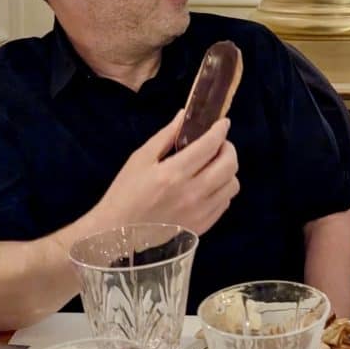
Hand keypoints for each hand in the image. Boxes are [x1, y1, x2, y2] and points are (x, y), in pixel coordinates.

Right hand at [92, 110, 239, 233]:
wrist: (117, 234)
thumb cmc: (125, 193)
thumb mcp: (140, 159)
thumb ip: (166, 136)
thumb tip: (184, 115)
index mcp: (173, 173)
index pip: (209, 146)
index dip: (220, 130)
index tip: (223, 123)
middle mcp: (192, 193)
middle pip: (229, 165)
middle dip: (228, 149)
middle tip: (218, 144)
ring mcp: (200, 212)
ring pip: (232, 185)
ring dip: (228, 170)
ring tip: (214, 166)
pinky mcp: (203, 226)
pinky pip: (225, 203)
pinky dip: (223, 189)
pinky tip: (209, 185)